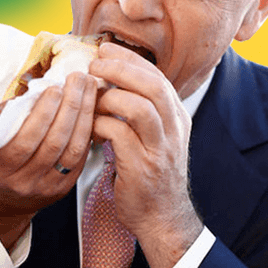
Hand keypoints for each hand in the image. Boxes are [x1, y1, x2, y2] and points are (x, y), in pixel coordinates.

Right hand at [0, 72, 97, 249]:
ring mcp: (49, 187)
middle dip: (69, 107)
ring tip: (88, 87)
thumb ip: (11, 119)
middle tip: (78, 79)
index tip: (54, 87)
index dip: (42, 114)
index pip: (25, 141)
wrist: (6, 202)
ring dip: (84, 115)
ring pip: (73, 149)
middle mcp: (26, 181)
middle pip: (54, 143)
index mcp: (2, 170)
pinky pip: (81, 157)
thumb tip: (36, 87)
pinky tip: (91, 108)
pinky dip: (88, 130)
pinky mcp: (66, 188)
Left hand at [89, 42, 203, 267]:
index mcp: (176, 116)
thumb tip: (110, 79)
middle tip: (95, 64)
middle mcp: (174, 129)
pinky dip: (100, 125)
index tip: (105, 49)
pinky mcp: (143, 168)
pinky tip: (90, 128)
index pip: (157, 76)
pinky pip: (119, 135)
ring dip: (109, 97)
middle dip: (120, 68)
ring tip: (91, 98)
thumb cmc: (150, 173)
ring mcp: (160, 149)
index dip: (129, 59)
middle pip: (151, 84)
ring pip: (139, 107)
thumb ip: (141, 110)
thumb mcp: (153, 136)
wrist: (162, 217)